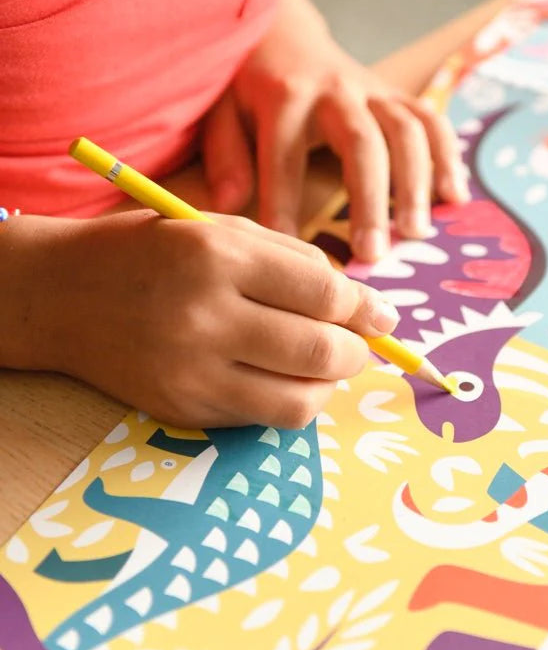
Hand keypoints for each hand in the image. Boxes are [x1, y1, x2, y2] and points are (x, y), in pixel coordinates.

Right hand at [4, 212, 397, 427]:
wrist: (62, 294)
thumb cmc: (155, 251)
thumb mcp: (224, 231)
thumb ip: (297, 262)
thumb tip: (365, 306)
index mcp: (219, 258)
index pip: (325, 294)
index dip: (367, 309)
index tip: (383, 316)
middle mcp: (205, 318)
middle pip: (320, 353)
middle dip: (358, 352)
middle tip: (360, 344)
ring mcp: (189, 373)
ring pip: (298, 402)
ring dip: (329, 386)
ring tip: (324, 364)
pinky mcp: (180, 411)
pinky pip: (260, 418)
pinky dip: (288, 400)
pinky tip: (281, 377)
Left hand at [202, 0, 469, 261]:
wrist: (286, 35)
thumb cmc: (252, 88)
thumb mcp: (223, 112)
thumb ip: (226, 155)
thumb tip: (232, 205)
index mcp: (284, 95)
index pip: (285, 154)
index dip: (285, 202)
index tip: (288, 250)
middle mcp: (335, 90)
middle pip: (360, 143)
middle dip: (369, 200)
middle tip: (372, 253)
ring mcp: (373, 90)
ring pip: (404, 131)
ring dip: (415, 182)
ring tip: (416, 232)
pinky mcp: (396, 95)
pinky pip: (431, 120)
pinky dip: (447, 156)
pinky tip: (454, 196)